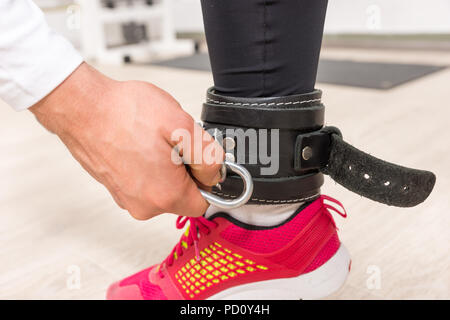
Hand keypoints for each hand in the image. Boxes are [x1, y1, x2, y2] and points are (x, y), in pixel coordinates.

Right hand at [30, 63, 223, 219]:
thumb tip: (216, 175)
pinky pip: (145, 184)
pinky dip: (149, 167)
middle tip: (173, 142)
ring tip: (152, 140)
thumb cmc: (124, 112)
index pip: (205, 202)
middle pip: (183, 196)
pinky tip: (140, 144)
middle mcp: (144, 205)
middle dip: (186, 170)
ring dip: (167, 167)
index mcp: (165, 195)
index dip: (207, 178)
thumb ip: (209, 156)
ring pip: (164, 189)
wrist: (82, 107)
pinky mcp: (117, 189)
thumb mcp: (183, 126)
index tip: (198, 158)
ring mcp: (127, 199)